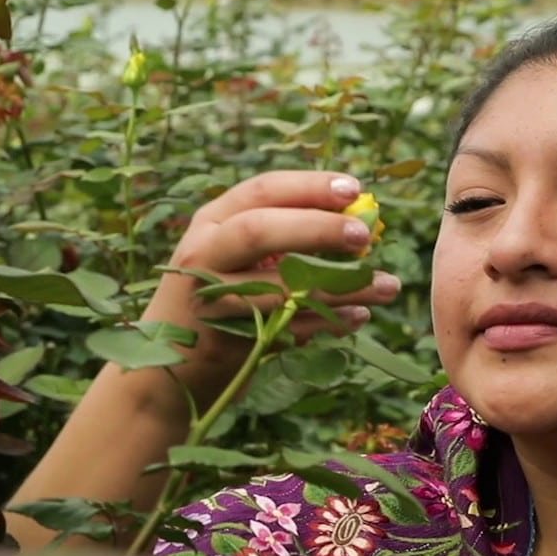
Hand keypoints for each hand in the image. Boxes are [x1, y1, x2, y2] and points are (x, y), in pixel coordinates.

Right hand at [140, 170, 401, 406]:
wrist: (168, 368)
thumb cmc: (218, 298)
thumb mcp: (232, 255)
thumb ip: (280, 233)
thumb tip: (356, 216)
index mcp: (211, 221)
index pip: (261, 191)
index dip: (310, 187)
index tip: (356, 188)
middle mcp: (203, 254)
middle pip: (260, 230)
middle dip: (317, 228)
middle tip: (365, 235)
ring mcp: (210, 299)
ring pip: (281, 287)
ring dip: (341, 286)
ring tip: (388, 285)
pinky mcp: (223, 340)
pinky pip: (286, 329)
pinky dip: (326, 323)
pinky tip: (358, 317)